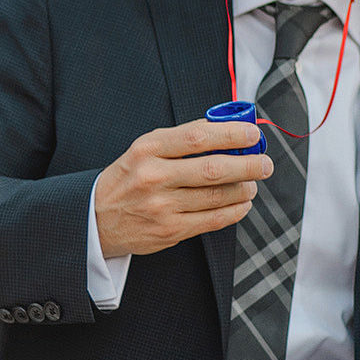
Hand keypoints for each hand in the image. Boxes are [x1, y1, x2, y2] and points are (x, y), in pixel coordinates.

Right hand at [93, 120, 271, 256]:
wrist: (94, 218)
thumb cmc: (127, 178)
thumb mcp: (144, 149)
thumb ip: (182, 139)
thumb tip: (226, 128)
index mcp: (147, 149)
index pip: (196, 137)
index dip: (230, 135)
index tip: (252, 134)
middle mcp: (153, 177)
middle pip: (212, 169)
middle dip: (247, 165)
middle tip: (264, 163)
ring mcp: (161, 206)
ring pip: (217, 196)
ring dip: (243, 189)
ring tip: (252, 183)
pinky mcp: (169, 231)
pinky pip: (212, 220)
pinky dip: (234, 211)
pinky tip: (242, 203)